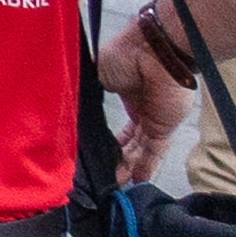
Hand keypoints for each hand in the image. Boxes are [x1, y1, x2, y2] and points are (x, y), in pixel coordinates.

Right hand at [99, 13, 206, 181]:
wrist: (153, 52)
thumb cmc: (122, 56)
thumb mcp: (94, 74)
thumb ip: (87, 95)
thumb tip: (70, 111)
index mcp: (121, 92)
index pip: (114, 121)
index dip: (105, 138)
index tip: (92, 153)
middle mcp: (138, 108)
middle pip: (127, 139)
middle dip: (117, 157)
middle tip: (105, 175)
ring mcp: (153, 119)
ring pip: (139, 149)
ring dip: (129, 165)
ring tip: (116, 184)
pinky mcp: (164, 127)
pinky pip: (154, 151)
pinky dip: (146, 166)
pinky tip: (136, 180)